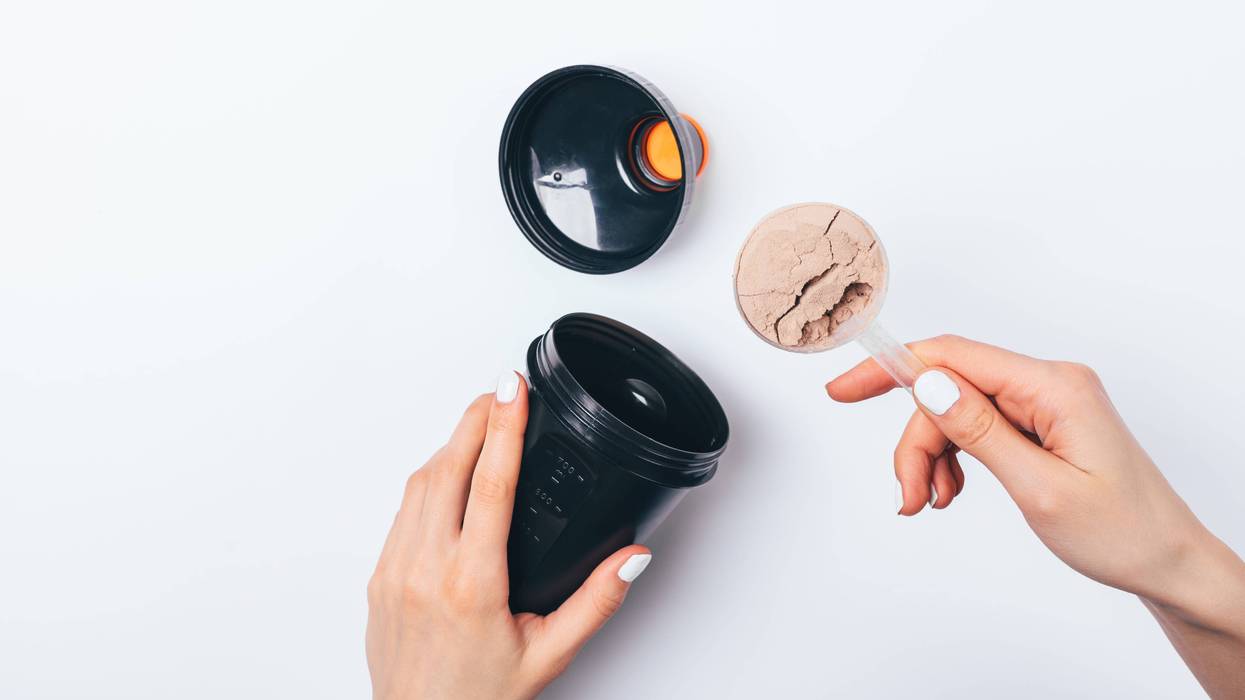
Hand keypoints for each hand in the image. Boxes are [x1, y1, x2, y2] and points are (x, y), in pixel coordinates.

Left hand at [366, 372, 651, 699]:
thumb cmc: (477, 697)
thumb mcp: (550, 654)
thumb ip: (596, 602)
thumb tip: (633, 558)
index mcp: (472, 584)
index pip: (490, 483)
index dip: (504, 426)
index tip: (513, 388)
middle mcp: (426, 569)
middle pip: (448, 466)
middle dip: (476, 418)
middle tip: (502, 389)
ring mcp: (395, 570)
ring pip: (420, 483)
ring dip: (451, 444)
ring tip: (481, 421)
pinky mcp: (379, 576)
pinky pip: (403, 510)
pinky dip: (430, 478)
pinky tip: (450, 473)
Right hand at [827, 335, 1244, 696]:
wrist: (1167, 562)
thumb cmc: (1122, 532)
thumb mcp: (1041, 488)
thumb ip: (980, 432)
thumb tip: (927, 385)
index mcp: (1054, 387)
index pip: (953, 356)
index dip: (892, 369)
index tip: (843, 389)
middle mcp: (1048, 383)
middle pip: (948, 392)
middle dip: (917, 443)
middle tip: (907, 497)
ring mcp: (1045, 402)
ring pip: (956, 413)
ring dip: (933, 457)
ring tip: (930, 503)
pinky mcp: (1041, 423)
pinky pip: (977, 427)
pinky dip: (954, 460)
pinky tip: (950, 492)